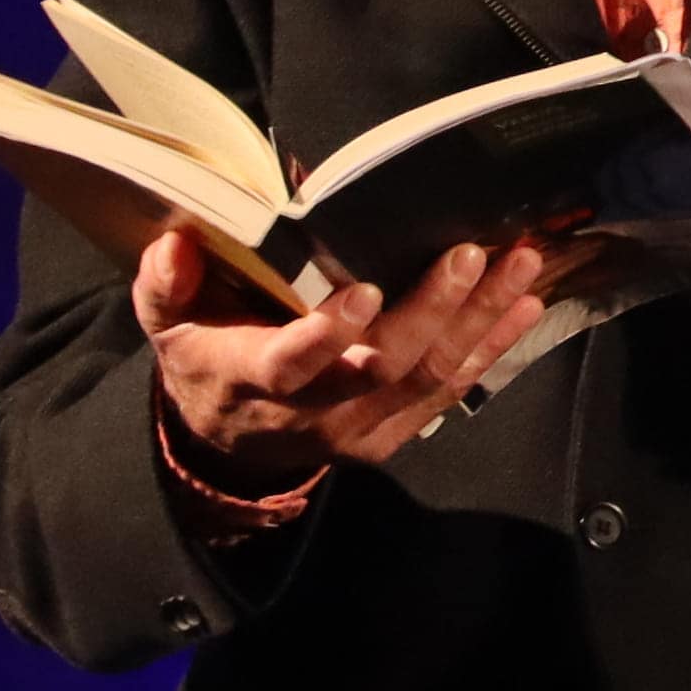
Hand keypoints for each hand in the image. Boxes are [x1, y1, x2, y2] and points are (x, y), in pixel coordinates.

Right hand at [139, 220, 567, 496]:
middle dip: (431, 310)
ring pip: (427, 378)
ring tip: (519, 265)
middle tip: (469, 254)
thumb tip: (174, 247)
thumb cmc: (205, 359)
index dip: (327, 334)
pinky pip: (449, 393)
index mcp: (251, 380)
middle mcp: (311, 413)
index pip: (290, 364)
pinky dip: (491, 350)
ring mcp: (358, 429)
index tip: (364, 289)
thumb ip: (165, 286)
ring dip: (479, 322)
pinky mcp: (391, 435)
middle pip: (380, 368)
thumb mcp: (168, 324)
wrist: (227, 443)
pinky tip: (526, 307)